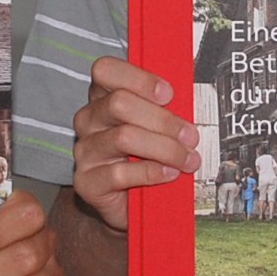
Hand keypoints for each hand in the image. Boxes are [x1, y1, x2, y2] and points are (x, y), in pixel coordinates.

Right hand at [69, 56, 200, 230]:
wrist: (129, 205)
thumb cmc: (145, 158)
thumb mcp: (156, 128)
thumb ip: (165, 110)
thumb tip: (191, 100)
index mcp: (103, 97)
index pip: (105, 70)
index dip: (138, 78)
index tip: (169, 94)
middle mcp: (88, 119)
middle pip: (119, 103)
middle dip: (163, 119)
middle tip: (191, 136)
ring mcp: (85, 151)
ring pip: (124, 137)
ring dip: (165, 148)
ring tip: (188, 159)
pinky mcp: (86, 181)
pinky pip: (120, 173)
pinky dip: (152, 172)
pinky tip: (169, 174)